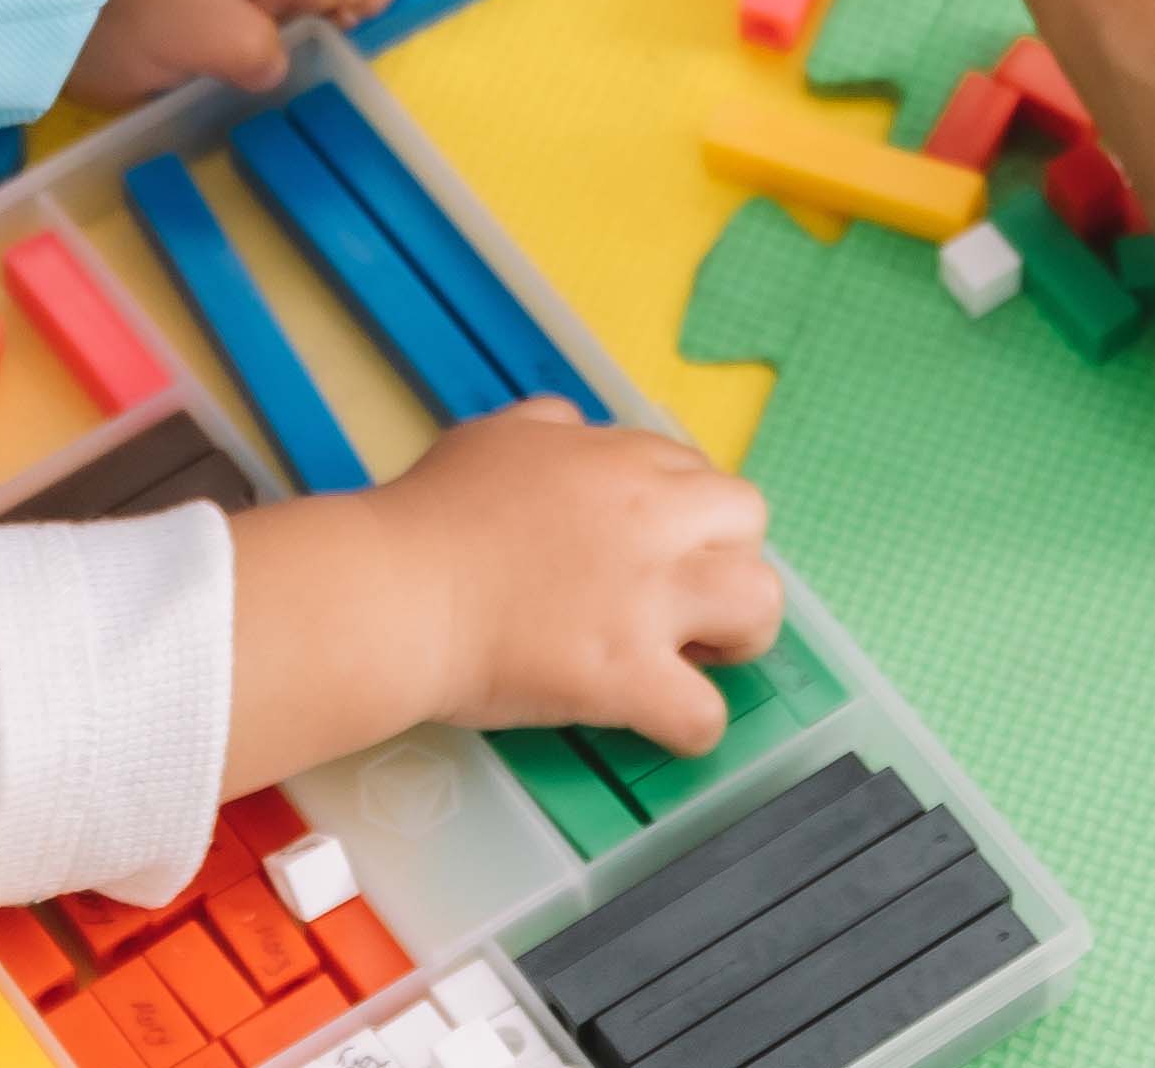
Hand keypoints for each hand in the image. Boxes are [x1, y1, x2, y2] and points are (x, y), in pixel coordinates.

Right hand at [382, 405, 779, 751]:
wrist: (394, 590)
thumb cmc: (426, 519)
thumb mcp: (492, 437)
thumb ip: (547, 428)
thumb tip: (570, 430)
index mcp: (620, 461)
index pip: (699, 475)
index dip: (685, 520)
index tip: (652, 552)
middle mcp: (650, 517)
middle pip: (750, 521)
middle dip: (728, 559)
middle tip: (680, 599)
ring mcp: (647, 597)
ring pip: (760, 604)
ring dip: (738, 635)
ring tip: (692, 656)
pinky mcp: (628, 673)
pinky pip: (705, 714)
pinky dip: (691, 726)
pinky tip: (656, 721)